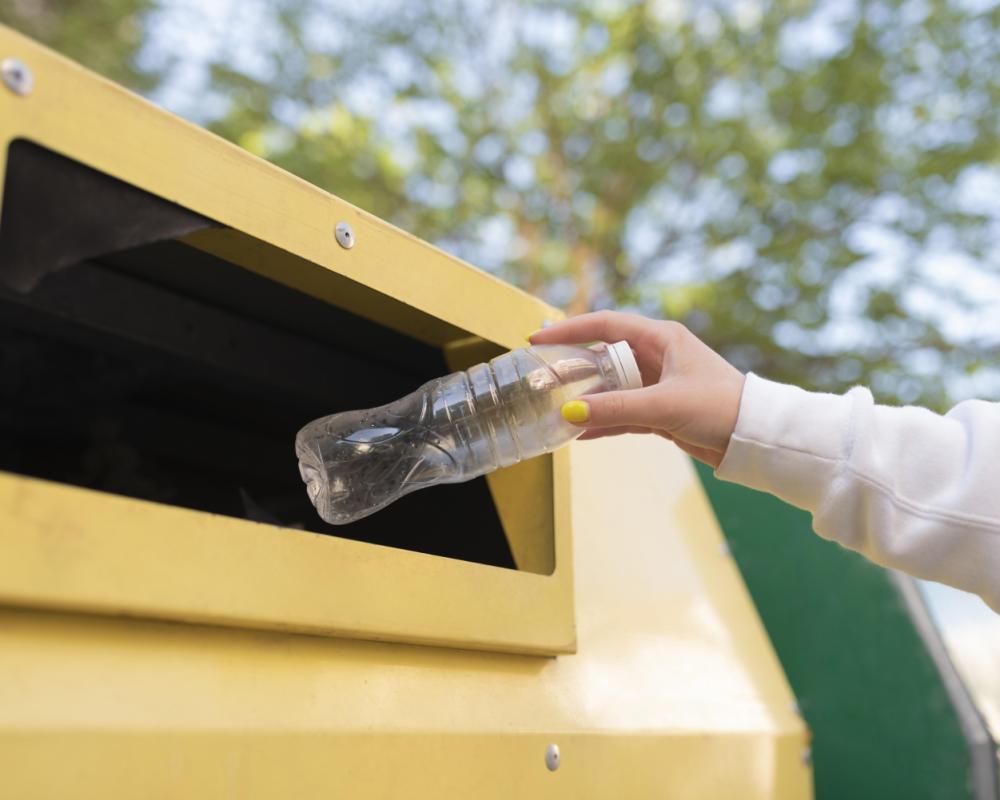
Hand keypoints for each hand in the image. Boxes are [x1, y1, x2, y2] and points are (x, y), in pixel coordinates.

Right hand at [529, 311, 745, 468]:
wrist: (754, 437)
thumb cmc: (720, 407)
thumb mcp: (664, 405)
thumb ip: (617, 408)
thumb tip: (571, 412)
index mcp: (662, 338)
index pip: (605, 325)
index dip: (570, 329)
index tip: (539, 337)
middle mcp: (658, 357)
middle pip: (604, 356)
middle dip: (573, 368)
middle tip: (542, 378)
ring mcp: (659, 385)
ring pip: (612, 387)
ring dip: (588, 400)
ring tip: (555, 410)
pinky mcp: (662, 411)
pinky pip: (624, 412)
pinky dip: (605, 421)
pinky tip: (582, 433)